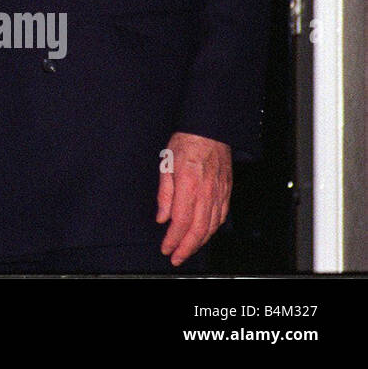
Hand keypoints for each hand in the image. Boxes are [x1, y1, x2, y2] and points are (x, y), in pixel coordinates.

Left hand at [156, 131, 231, 265]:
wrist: (209, 131)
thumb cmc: (185, 144)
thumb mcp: (166, 164)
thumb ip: (164, 194)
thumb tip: (162, 218)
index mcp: (188, 186)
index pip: (181, 222)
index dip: (173, 240)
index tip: (166, 249)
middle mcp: (206, 193)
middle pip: (198, 230)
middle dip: (186, 248)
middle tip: (176, 258)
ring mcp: (219, 194)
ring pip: (211, 227)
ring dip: (199, 243)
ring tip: (187, 250)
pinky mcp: (226, 192)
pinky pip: (221, 217)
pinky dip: (212, 230)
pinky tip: (204, 235)